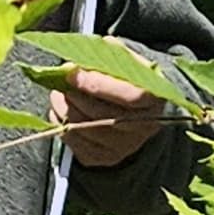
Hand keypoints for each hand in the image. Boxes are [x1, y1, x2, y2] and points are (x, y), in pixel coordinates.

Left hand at [53, 67, 167, 167]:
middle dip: (75, 97)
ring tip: (58, 94)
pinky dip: (62, 126)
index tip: (74, 72)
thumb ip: (108, 56)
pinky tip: (61, 111)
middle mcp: (144, 128)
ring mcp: (125, 147)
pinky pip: (76, 144)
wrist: (138, 108)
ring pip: (86, 130)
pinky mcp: (105, 158)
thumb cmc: (130, 79)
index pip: (130, 97)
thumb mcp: (128, 61)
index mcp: (154, 100)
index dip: (99, 84)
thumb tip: (79, 62)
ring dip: (64, 109)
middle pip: (103, 116)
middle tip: (61, 82)